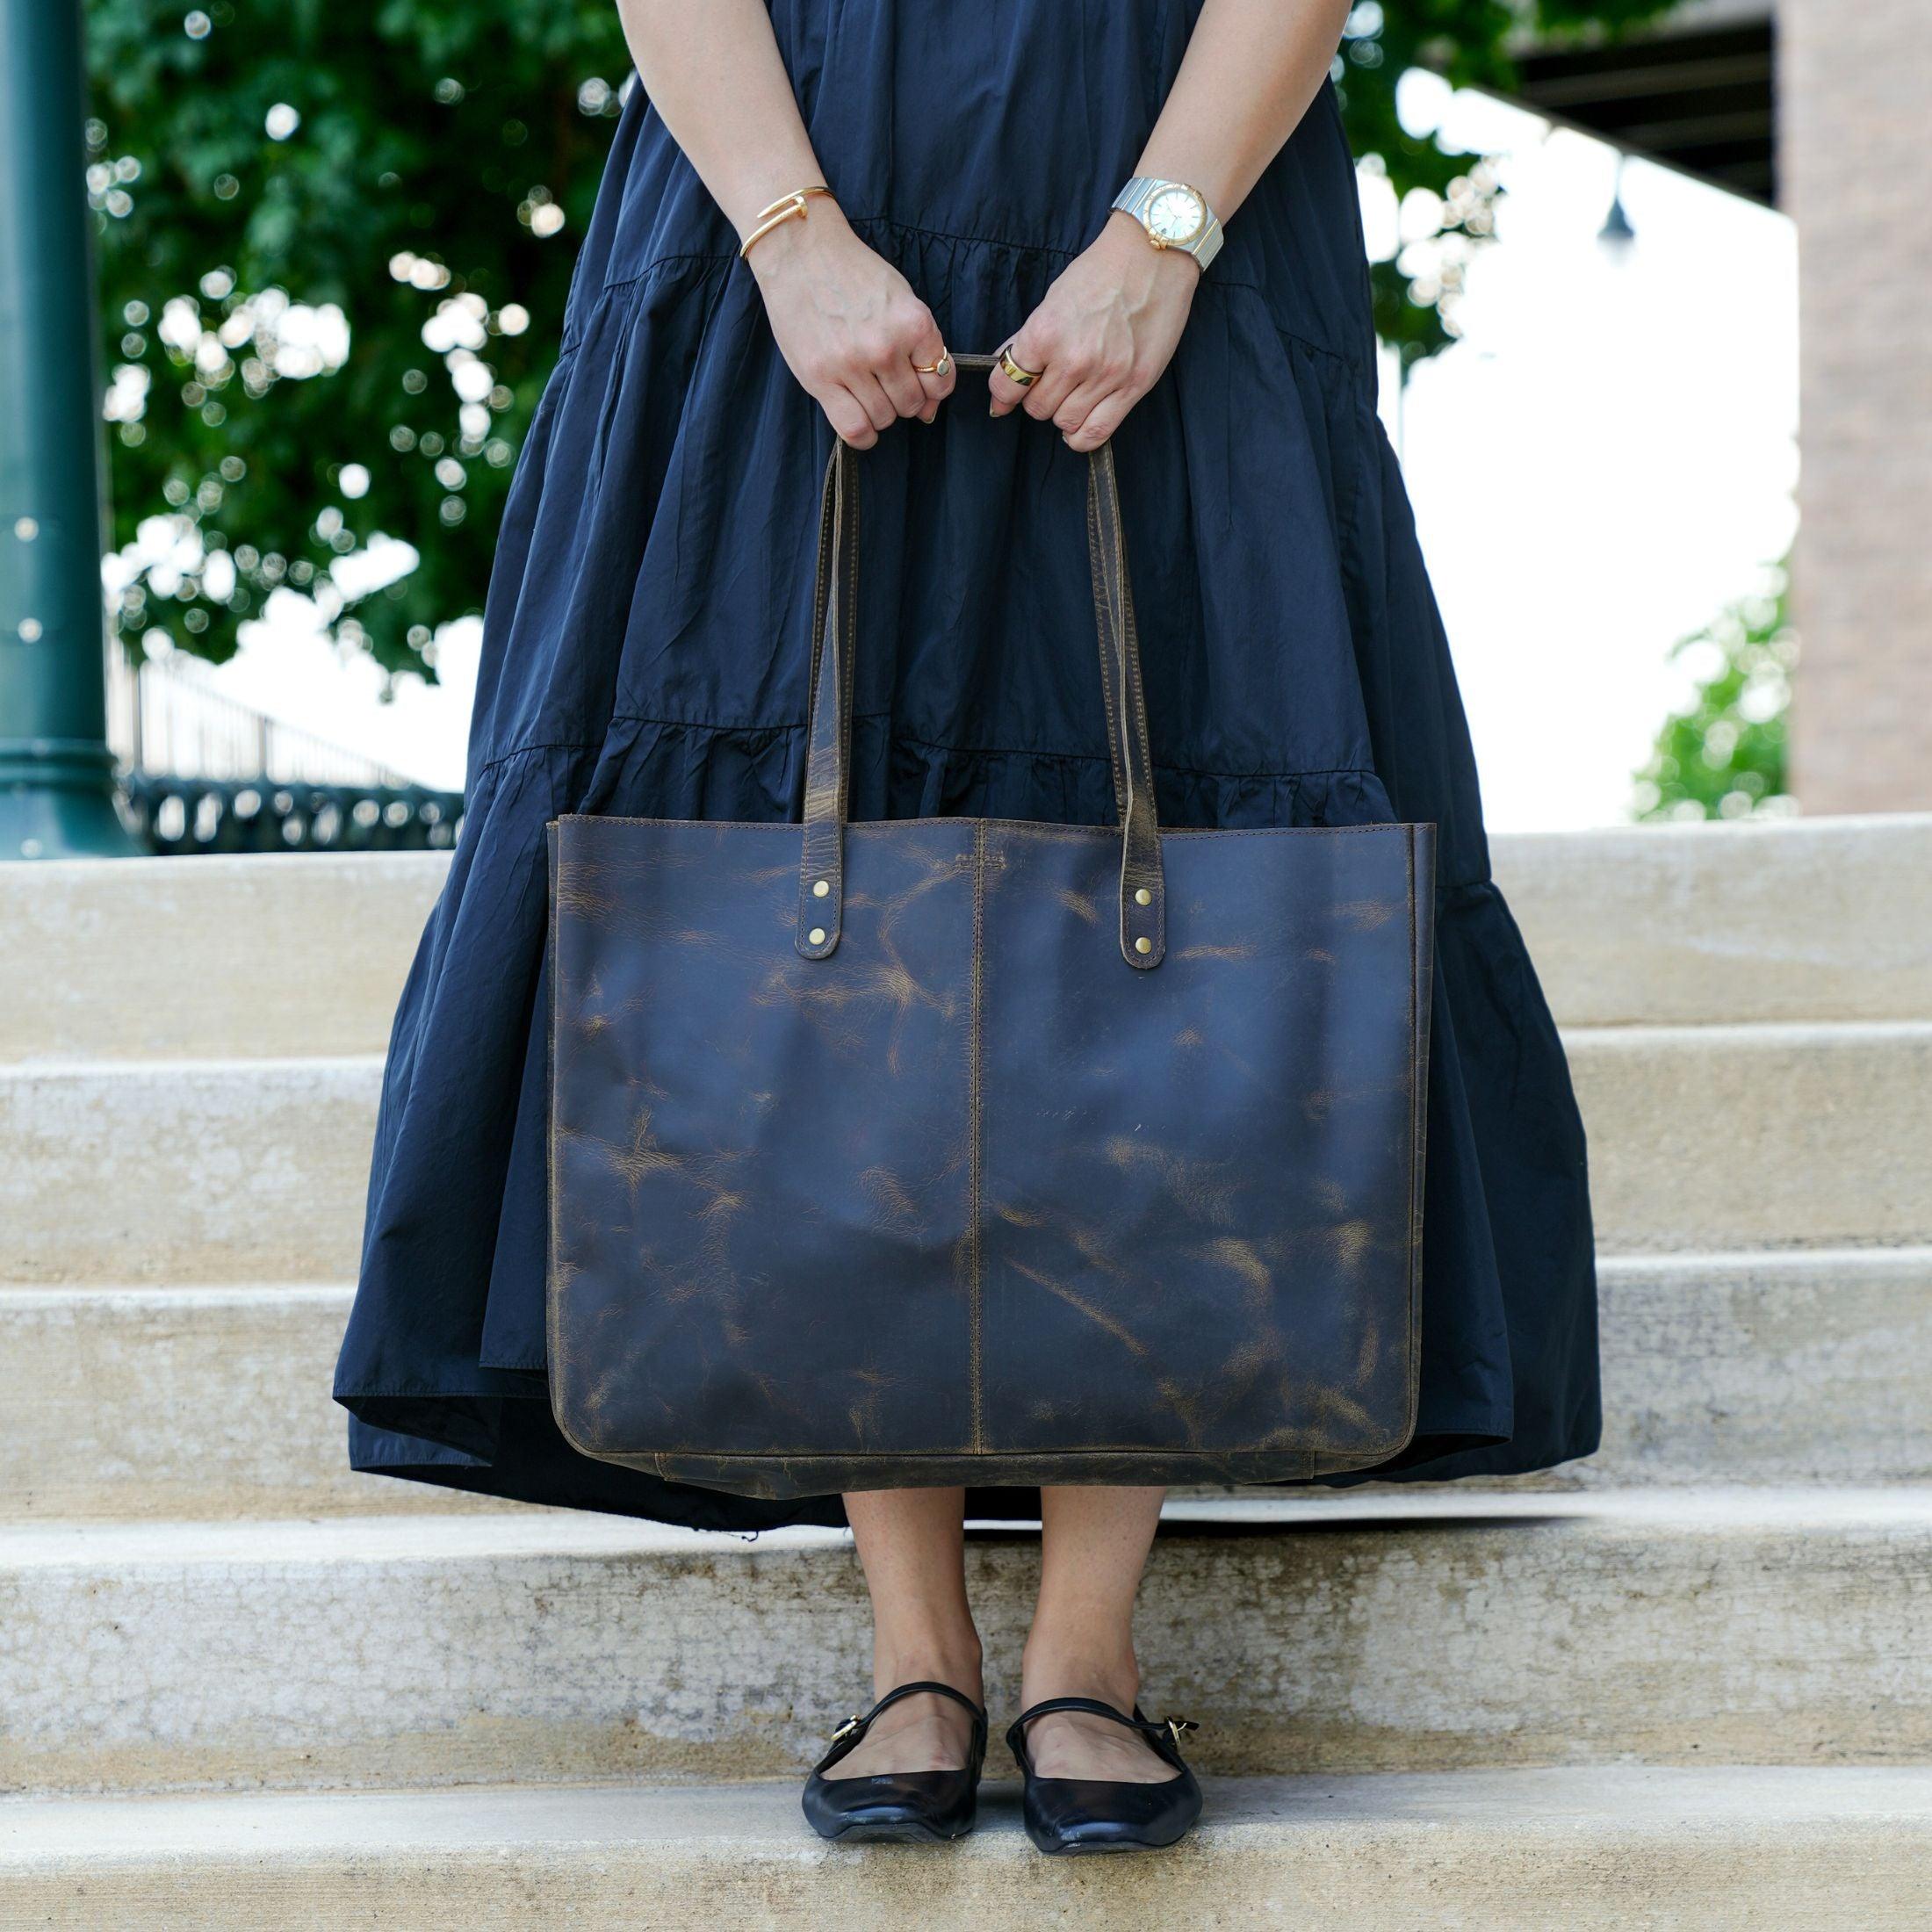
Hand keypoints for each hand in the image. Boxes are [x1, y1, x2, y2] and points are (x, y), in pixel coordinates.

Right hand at [748, 204, 953, 446]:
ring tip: (867, 391)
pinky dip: (864, 435)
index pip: (940, 380)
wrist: (801, 251)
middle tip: (886, 382)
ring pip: (885, 418)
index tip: (918, 382)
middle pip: (912, 404)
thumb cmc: (852, 272)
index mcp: (913, 323)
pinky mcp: (821, 378)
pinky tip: (862, 424)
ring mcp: (852, 365)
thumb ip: (919, 344)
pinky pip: (854, 428)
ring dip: (881, 413)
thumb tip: (931, 402)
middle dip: (904, 399)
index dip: (932, 388)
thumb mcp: (900, 296)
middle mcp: (886, 347)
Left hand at [988, 213, 1199, 448]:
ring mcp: (1105, 376)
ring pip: (1065, 423)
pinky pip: (1096, 433)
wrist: (1152, 256)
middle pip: (1037, 409)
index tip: (1006, 397)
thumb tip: (1004, 364)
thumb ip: (1028, 338)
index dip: (1003, 395)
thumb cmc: (1101, 272)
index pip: (1007, 386)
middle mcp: (1073, 360)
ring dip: (1063, 413)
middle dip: (1039, 399)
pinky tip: (1082, 422)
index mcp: (1044, 334)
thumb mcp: (1053, 299)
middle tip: (1051, 383)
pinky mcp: (1134, 386)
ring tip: (1073, 394)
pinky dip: (1083, 436)